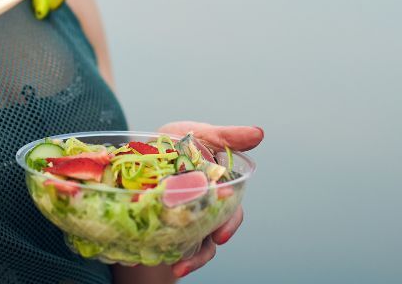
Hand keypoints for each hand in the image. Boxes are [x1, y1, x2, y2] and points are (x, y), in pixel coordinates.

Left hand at [156, 121, 262, 278]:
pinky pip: (163, 244)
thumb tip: (258, 133)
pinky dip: (158, 251)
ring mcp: (183, 221)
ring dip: (185, 260)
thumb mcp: (201, 134)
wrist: (142, 147)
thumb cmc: (180, 142)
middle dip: (203, 252)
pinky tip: (145, 259)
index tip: (220, 235)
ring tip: (176, 267)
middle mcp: (204, 211)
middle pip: (210, 236)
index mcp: (219, 191)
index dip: (228, 224)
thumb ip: (227, 137)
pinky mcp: (161, 226)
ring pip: (191, 247)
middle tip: (188, 261)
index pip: (232, 212)